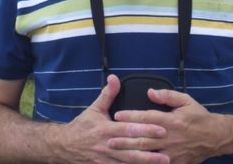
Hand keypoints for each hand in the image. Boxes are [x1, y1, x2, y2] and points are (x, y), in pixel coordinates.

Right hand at [53, 74, 168, 162]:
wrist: (64, 147)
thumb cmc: (82, 126)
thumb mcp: (94, 108)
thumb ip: (108, 94)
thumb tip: (114, 77)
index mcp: (106, 129)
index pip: (129, 129)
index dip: (146, 129)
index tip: (161, 129)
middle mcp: (107, 146)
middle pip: (132, 148)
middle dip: (151, 149)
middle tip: (168, 149)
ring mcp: (106, 160)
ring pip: (129, 162)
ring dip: (146, 162)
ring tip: (163, 161)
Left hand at [109, 88, 232, 162]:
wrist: (215, 137)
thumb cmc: (199, 116)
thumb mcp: (185, 100)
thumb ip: (167, 95)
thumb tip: (150, 92)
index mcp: (171, 120)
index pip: (147, 118)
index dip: (131, 116)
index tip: (117, 115)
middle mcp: (169, 137)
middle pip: (143, 138)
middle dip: (124, 138)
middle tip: (109, 138)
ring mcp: (171, 152)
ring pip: (147, 153)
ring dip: (130, 152)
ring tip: (116, 151)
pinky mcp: (174, 163)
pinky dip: (144, 163)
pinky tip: (131, 162)